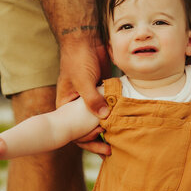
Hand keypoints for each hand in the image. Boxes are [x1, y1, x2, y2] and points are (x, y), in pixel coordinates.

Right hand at [55, 29, 110, 153]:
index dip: (85, 139)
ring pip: (98, 119)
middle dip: (97, 139)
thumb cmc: (78, 59)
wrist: (84, 39)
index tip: (99, 142)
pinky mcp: (101, 91)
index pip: (73, 131)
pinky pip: (108, 106)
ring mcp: (89, 99)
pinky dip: (114, 114)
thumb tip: (104, 118)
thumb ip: (92, 99)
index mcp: (65, 106)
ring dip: (108, 127)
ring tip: (120, 140)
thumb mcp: (82, 81)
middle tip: (110, 151)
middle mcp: (76, 106)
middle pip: (86, 128)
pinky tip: (125, 122)